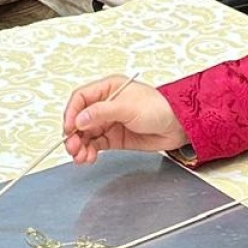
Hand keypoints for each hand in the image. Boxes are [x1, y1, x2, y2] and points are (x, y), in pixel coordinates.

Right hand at [61, 75, 185, 164]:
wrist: (179, 126)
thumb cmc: (160, 108)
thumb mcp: (129, 107)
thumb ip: (102, 112)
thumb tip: (80, 119)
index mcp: (108, 88)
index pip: (81, 98)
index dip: (72, 113)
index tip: (69, 128)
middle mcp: (106, 105)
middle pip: (80, 119)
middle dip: (74, 134)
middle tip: (73, 147)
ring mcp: (109, 122)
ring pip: (86, 134)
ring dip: (80, 146)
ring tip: (81, 157)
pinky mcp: (114, 138)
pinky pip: (96, 145)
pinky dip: (90, 152)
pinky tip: (89, 158)